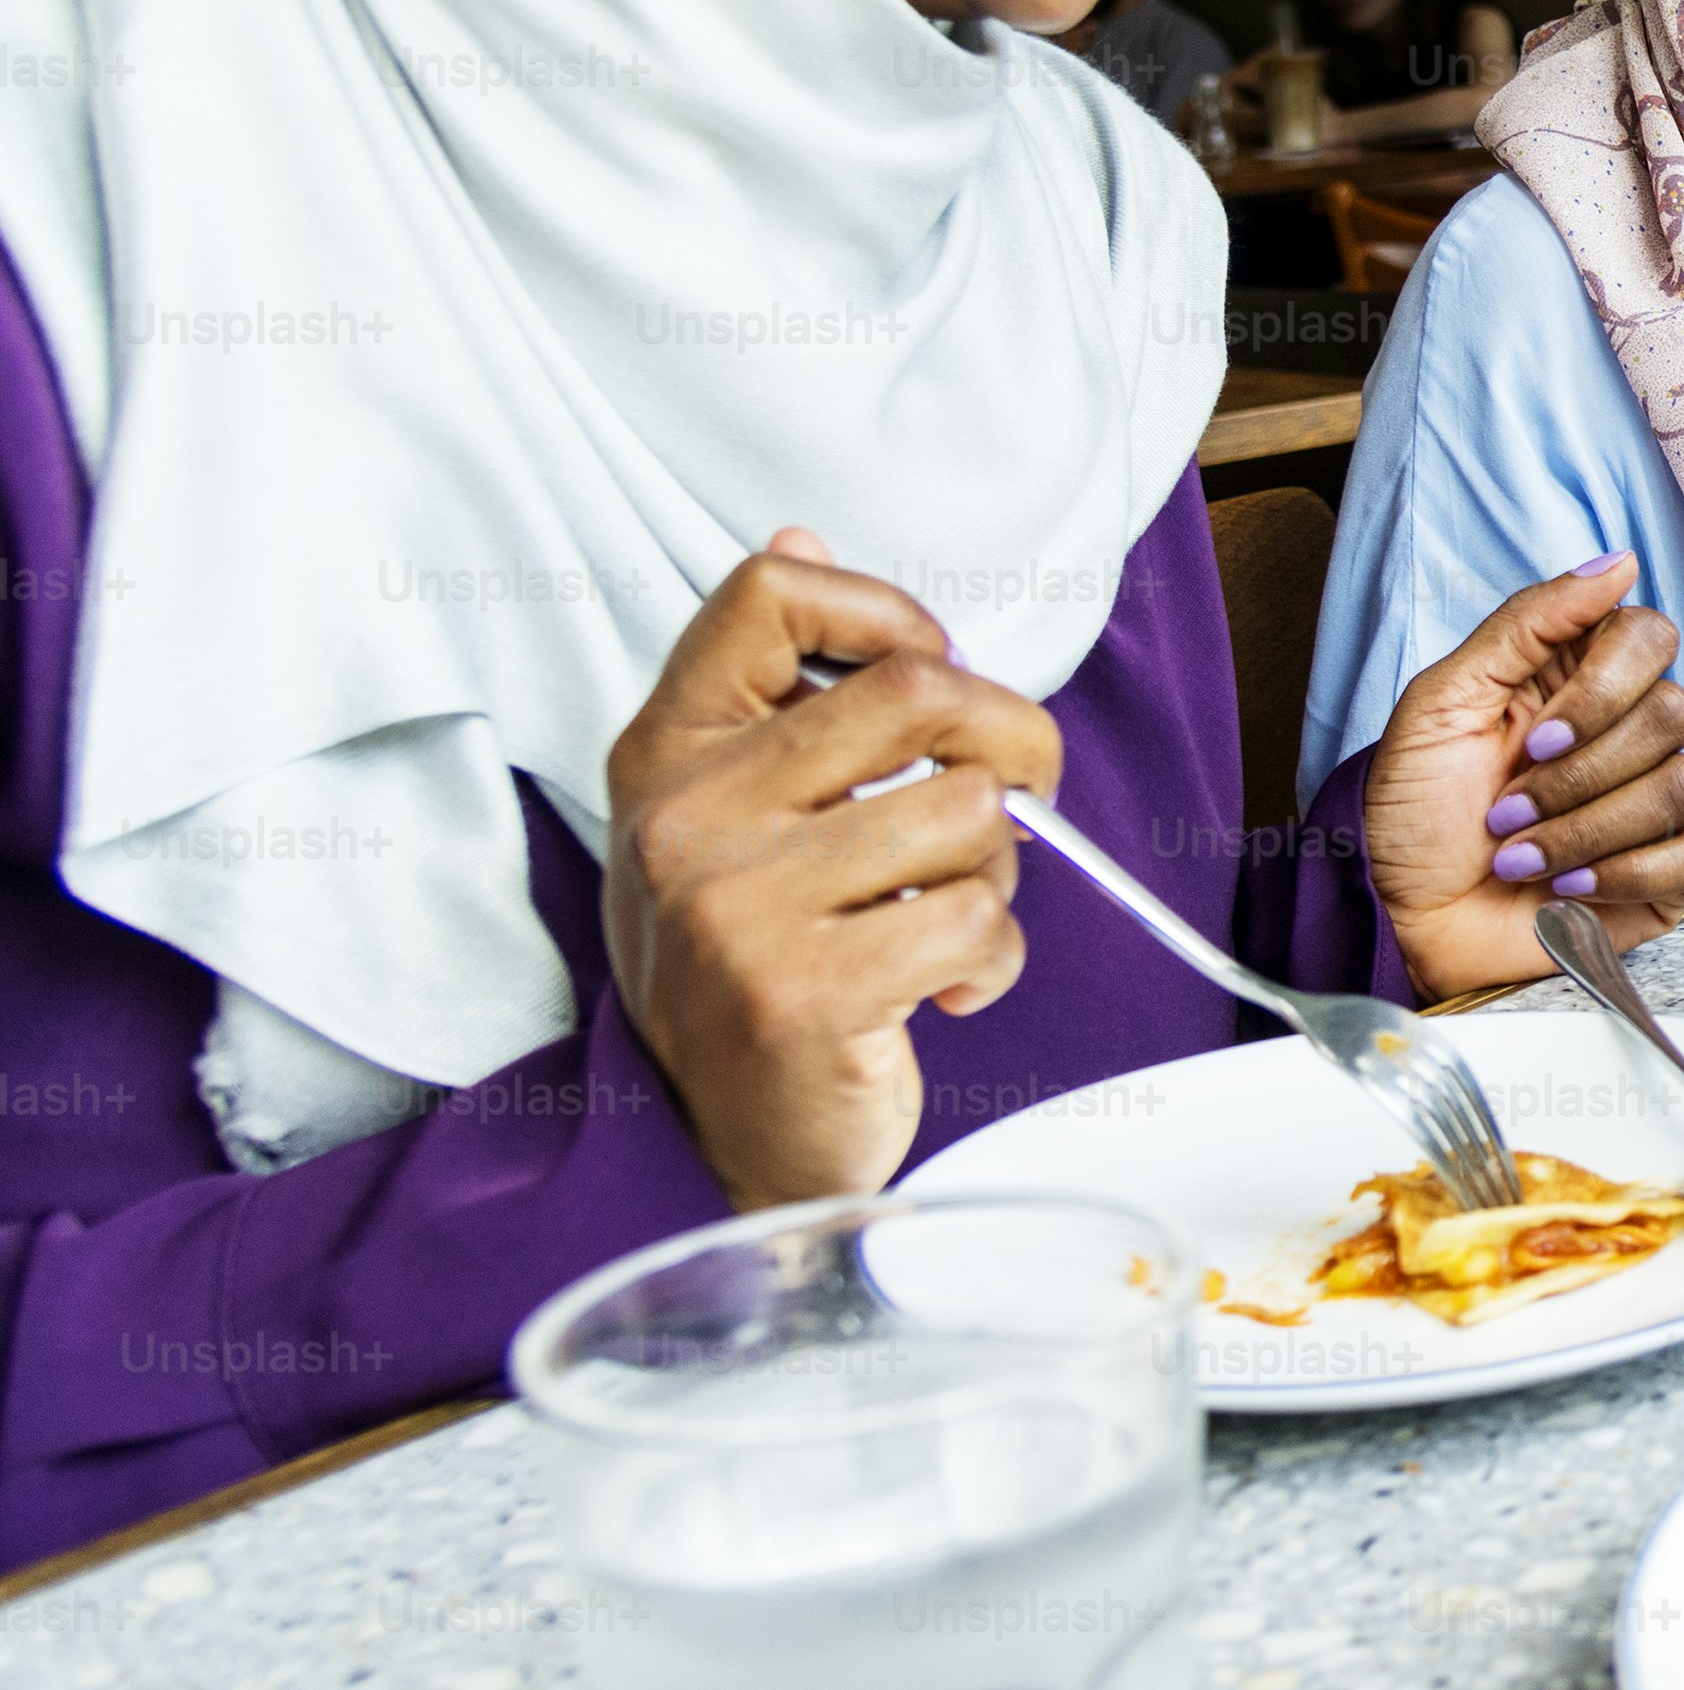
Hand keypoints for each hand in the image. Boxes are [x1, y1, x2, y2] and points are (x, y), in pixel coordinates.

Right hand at [600, 528, 1064, 1211]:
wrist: (721, 1152)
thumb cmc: (761, 969)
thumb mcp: (737, 822)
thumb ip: (772, 694)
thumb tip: (799, 538)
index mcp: (668, 754)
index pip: (770, 594)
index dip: (887, 612)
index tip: (928, 679)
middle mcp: (685, 819)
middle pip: (920, 688)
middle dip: (1009, 744)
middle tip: (1005, 808)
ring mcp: (735, 905)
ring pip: (969, 813)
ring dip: (993, 876)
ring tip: (936, 924)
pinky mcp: (802, 991)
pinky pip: (977, 920)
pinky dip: (992, 961)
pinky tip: (939, 992)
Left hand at [1362, 551, 1683, 992]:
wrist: (1400, 918)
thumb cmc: (1412, 811)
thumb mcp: (1444, 700)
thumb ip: (1529, 621)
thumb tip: (1618, 560)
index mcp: (1577, 680)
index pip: (1651, 638)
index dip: (1604, 690)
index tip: (1534, 738)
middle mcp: (1625, 734)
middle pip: (1675, 714)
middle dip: (1579, 776)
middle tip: (1507, 811)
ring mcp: (1651, 805)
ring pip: (1683, 787)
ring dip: (1586, 832)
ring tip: (1520, 858)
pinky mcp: (1666, 873)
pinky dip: (1630, 874)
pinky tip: (1570, 891)